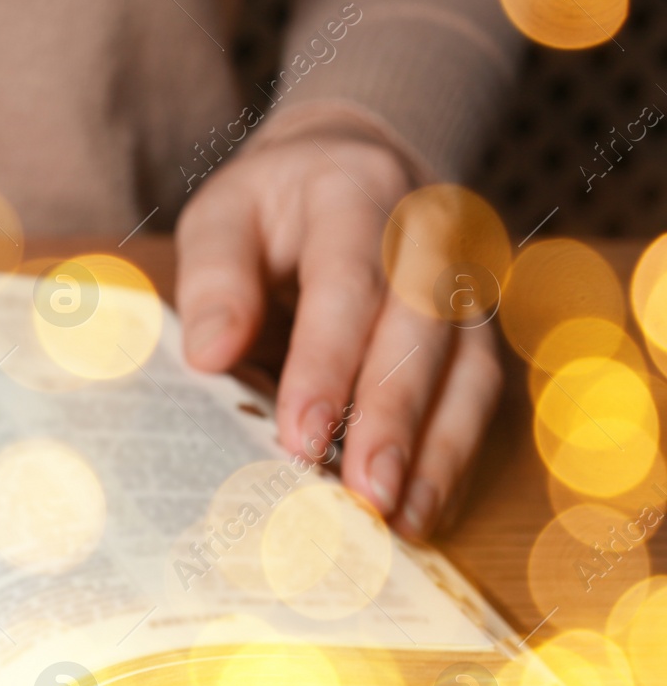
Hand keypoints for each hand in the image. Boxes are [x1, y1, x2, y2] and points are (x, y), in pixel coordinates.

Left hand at [174, 126, 502, 539]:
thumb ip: (215, 277)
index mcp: (357, 194)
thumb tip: (208, 355)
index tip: (299, 435)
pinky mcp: (474, 334)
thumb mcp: (225, 213)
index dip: (326, 364)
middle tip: (362, 494)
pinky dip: (451, 458)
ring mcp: (464, 288)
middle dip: (392, 420)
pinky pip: (476, 398)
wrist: (352, 165)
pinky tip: (421, 512)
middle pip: (421, 334)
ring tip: (398, 520)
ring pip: (467, 372)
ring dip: (436, 453)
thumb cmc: (275, 205)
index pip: (348, 284)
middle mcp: (430, 239)